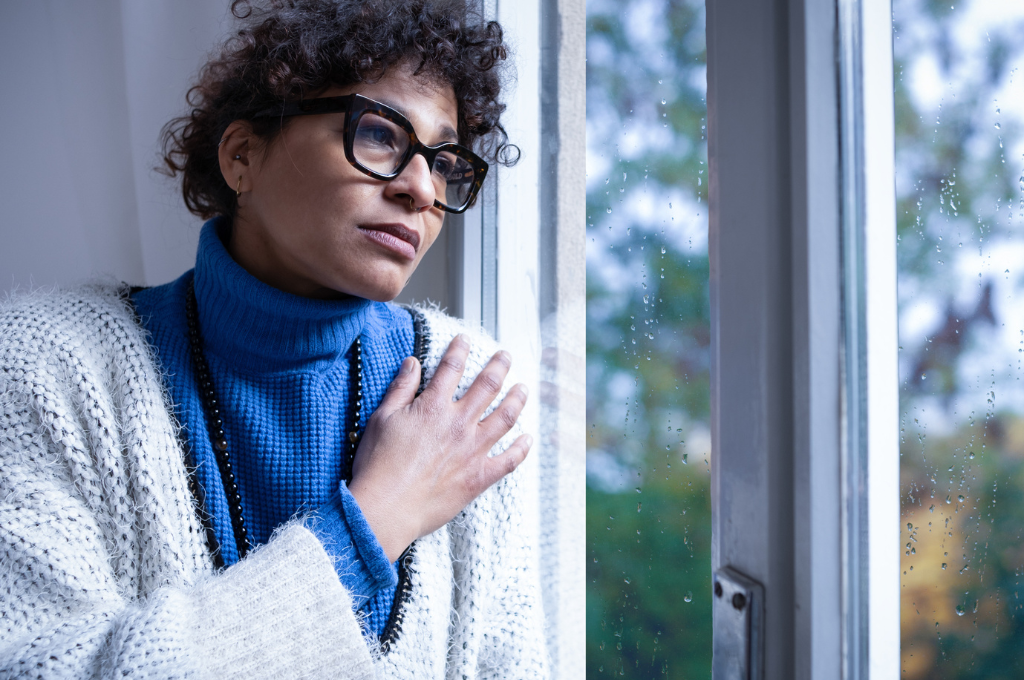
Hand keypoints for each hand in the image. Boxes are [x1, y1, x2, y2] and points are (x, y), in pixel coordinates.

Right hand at [348, 334, 531, 561]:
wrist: (386, 507)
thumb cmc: (378, 465)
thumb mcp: (382, 418)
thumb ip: (401, 389)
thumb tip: (412, 363)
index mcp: (433, 407)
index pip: (451, 369)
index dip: (459, 350)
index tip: (465, 340)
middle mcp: (458, 424)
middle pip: (487, 386)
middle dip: (499, 367)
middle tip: (506, 356)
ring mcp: (473, 450)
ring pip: (505, 417)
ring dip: (517, 399)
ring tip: (523, 389)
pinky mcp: (479, 477)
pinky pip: (509, 460)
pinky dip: (522, 448)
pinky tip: (528, 439)